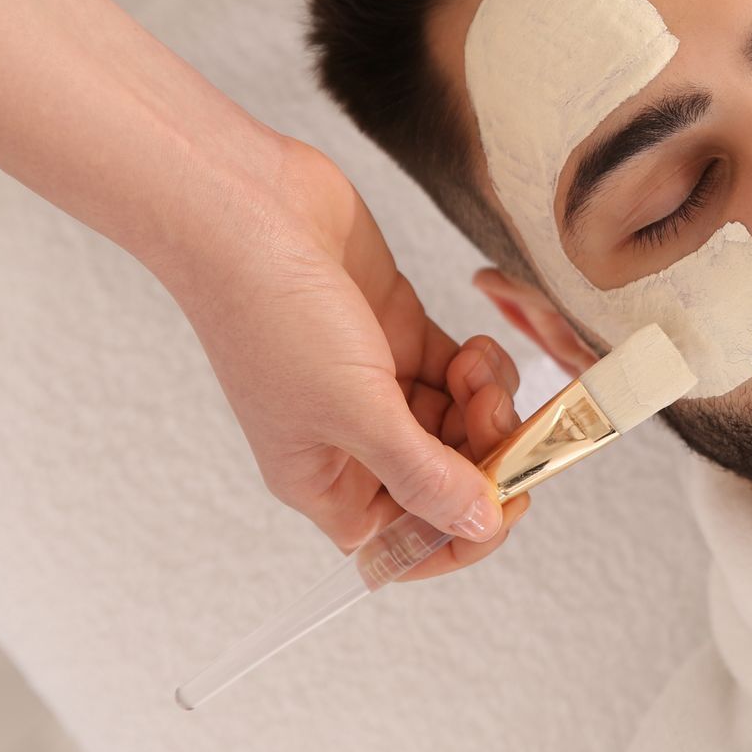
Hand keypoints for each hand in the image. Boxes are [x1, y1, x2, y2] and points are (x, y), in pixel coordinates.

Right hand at [168, 134, 529, 573]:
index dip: (460, 534)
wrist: (245, 209)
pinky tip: (473, 346)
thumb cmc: (272, 315)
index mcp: (323, 480)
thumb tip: (478, 526)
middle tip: (496, 415)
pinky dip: (479, 368)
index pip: (404, 541)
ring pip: (460, 425)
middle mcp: (349, 440)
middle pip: (444, 480)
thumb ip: (424, 474)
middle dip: (485, 457)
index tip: (507, 501)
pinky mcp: (396, 332)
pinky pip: (459, 373)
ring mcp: (374, 384)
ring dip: (486, 406)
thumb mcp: (355, 411)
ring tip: (474, 370)